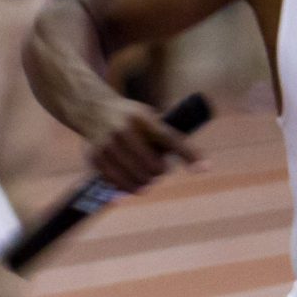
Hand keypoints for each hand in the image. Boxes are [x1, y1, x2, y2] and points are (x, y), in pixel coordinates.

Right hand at [82, 97, 202, 193]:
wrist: (91, 109)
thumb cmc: (130, 118)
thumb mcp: (148, 117)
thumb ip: (164, 138)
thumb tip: (193, 166)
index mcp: (143, 118)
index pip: (170, 139)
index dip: (188, 154)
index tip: (204, 168)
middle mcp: (124, 131)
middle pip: (153, 166)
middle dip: (159, 172)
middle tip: (158, 169)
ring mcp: (108, 146)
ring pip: (136, 178)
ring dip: (145, 183)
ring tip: (146, 179)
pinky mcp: (95, 159)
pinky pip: (117, 183)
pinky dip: (127, 187)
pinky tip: (130, 183)